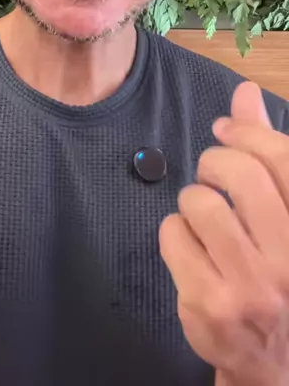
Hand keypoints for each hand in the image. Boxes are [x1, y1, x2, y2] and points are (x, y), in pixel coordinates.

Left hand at [159, 81, 288, 385]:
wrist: (274, 364)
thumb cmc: (280, 273)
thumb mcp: (286, 215)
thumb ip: (270, 154)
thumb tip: (245, 92)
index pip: (282, 158)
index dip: (247, 133)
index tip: (224, 131)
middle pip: (240, 174)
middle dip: (215, 162)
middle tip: (211, 173)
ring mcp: (252, 287)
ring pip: (200, 203)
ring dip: (194, 201)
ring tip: (206, 219)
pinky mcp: (210, 306)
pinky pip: (172, 235)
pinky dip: (175, 233)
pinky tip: (193, 251)